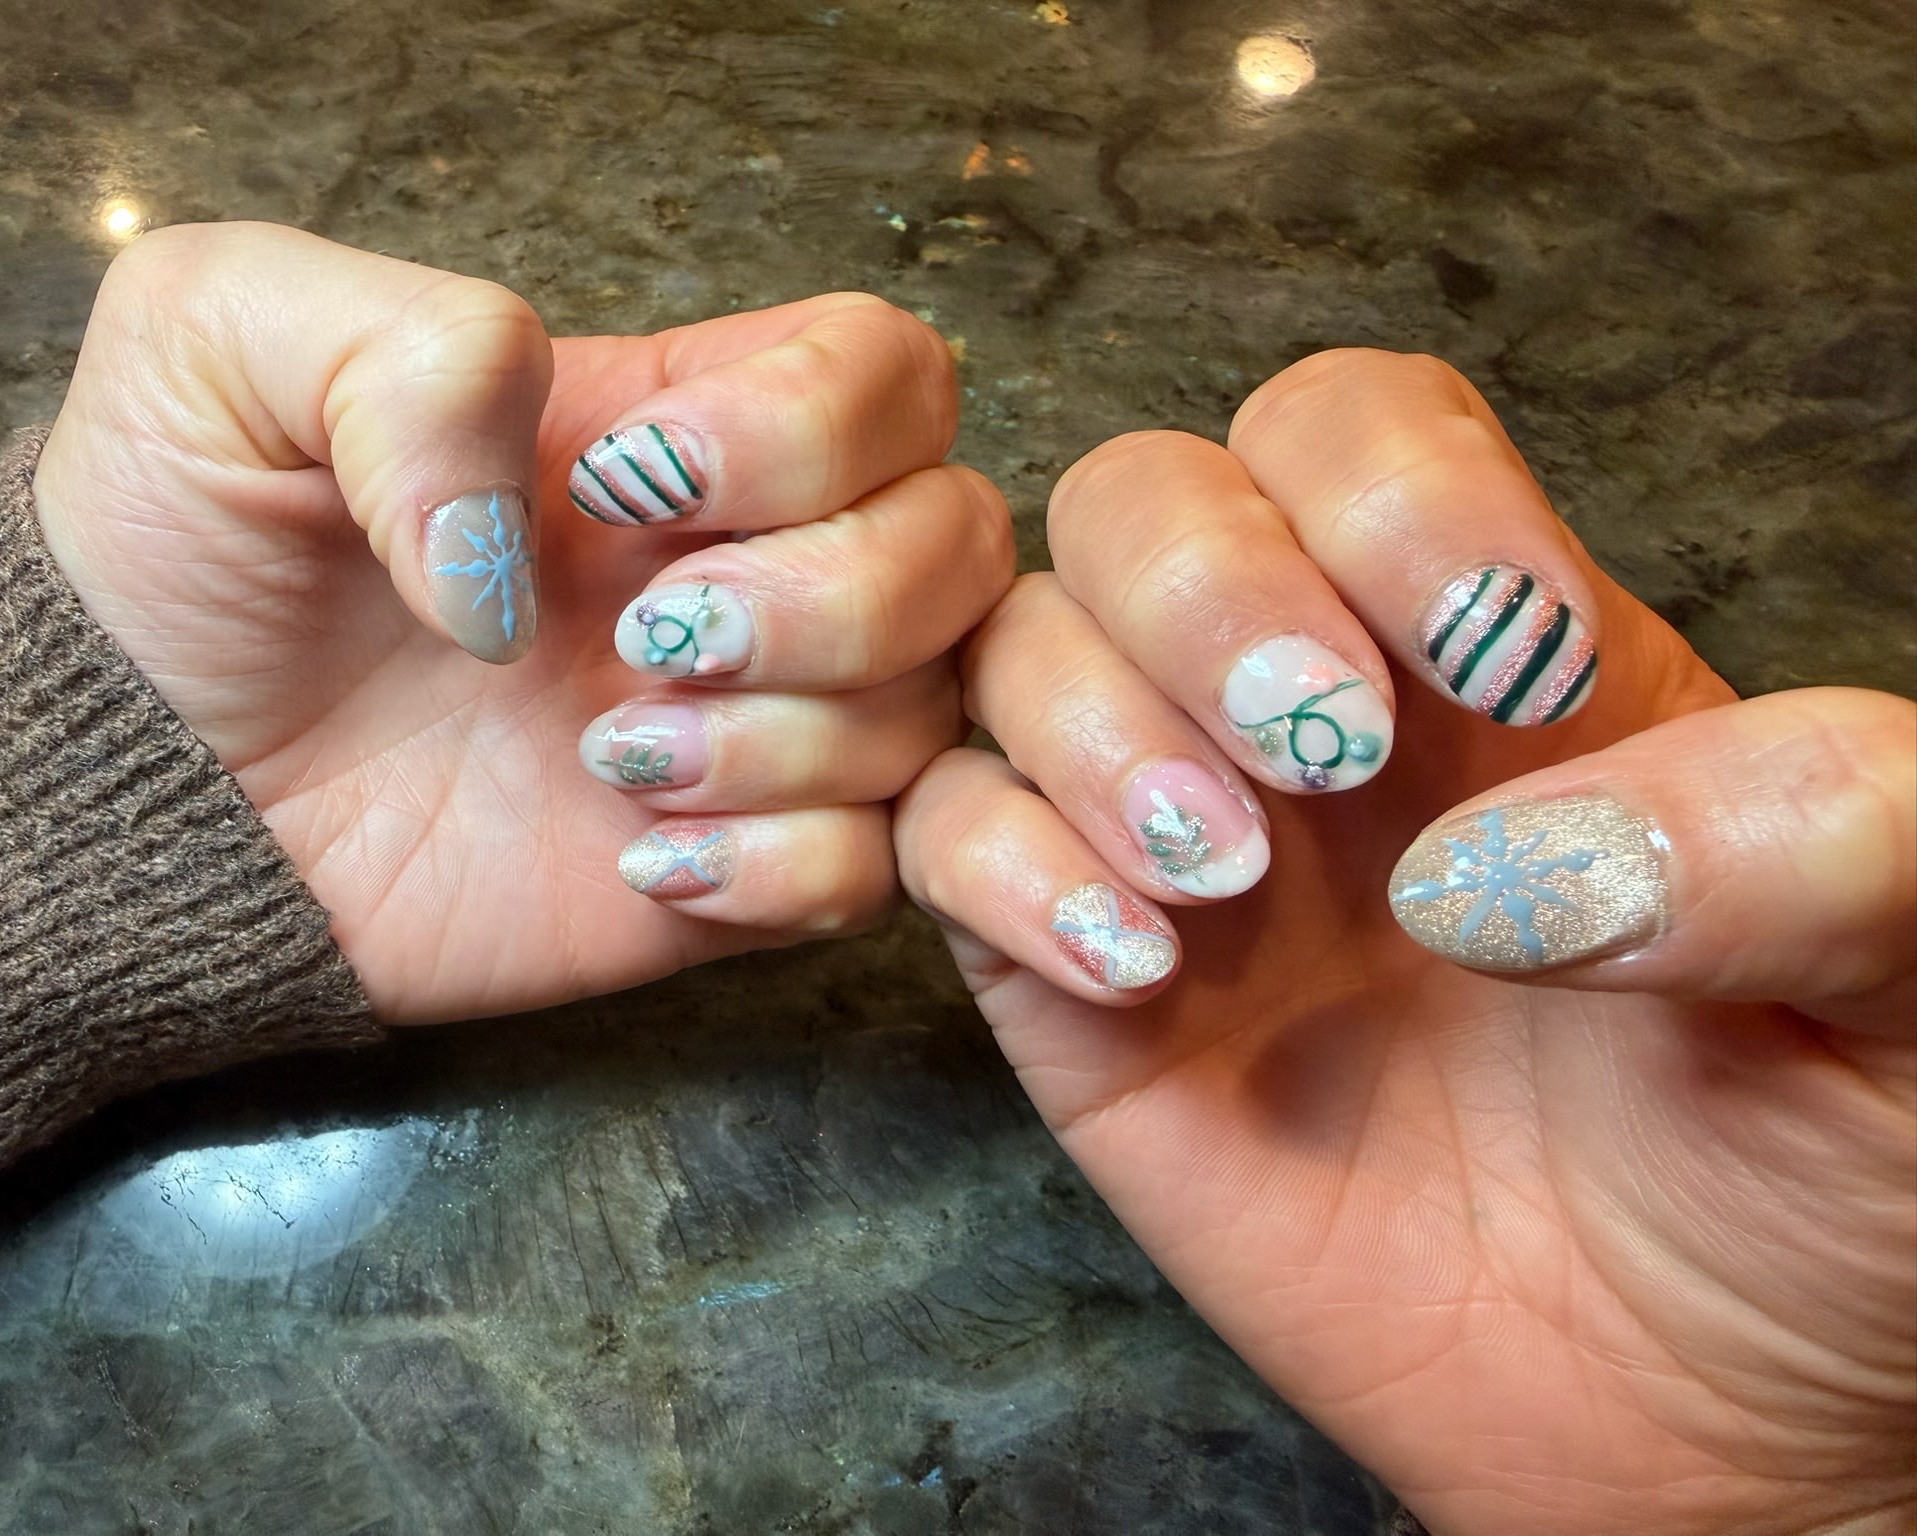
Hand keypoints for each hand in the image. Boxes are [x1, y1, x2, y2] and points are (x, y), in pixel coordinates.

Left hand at [34, 223, 1010, 1023]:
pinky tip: (634, 859)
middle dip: (832, 596)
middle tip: (648, 635)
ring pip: (923, 714)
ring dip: (786, 739)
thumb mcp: (225, 339)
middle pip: (958, 543)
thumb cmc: (171, 556)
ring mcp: (741, 729)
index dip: (817, 424)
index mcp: (661, 429)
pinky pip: (870, 873)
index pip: (886, 375)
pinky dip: (783, 865)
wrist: (129, 792)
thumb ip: (414, 351)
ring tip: (605, 756)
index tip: (629, 485)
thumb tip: (545, 558)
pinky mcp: (715, 879)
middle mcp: (735, 568)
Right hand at [895, 351, 1915, 1534]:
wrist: (1702, 1425)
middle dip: (1207, 591)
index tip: (1505, 662)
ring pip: (1020, 649)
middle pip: (1145, 502)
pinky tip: (1134, 970)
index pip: (1359, 431)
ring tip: (1227, 882)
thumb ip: (1825, 844)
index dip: (1393, 495)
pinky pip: (949, 843)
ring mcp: (1183, 853)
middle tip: (1329, 754)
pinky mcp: (1083, 995)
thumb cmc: (1823, 1188)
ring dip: (1094, 726)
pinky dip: (1000, 868)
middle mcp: (1312, 719)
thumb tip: (1502, 862)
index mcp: (1499, 657)